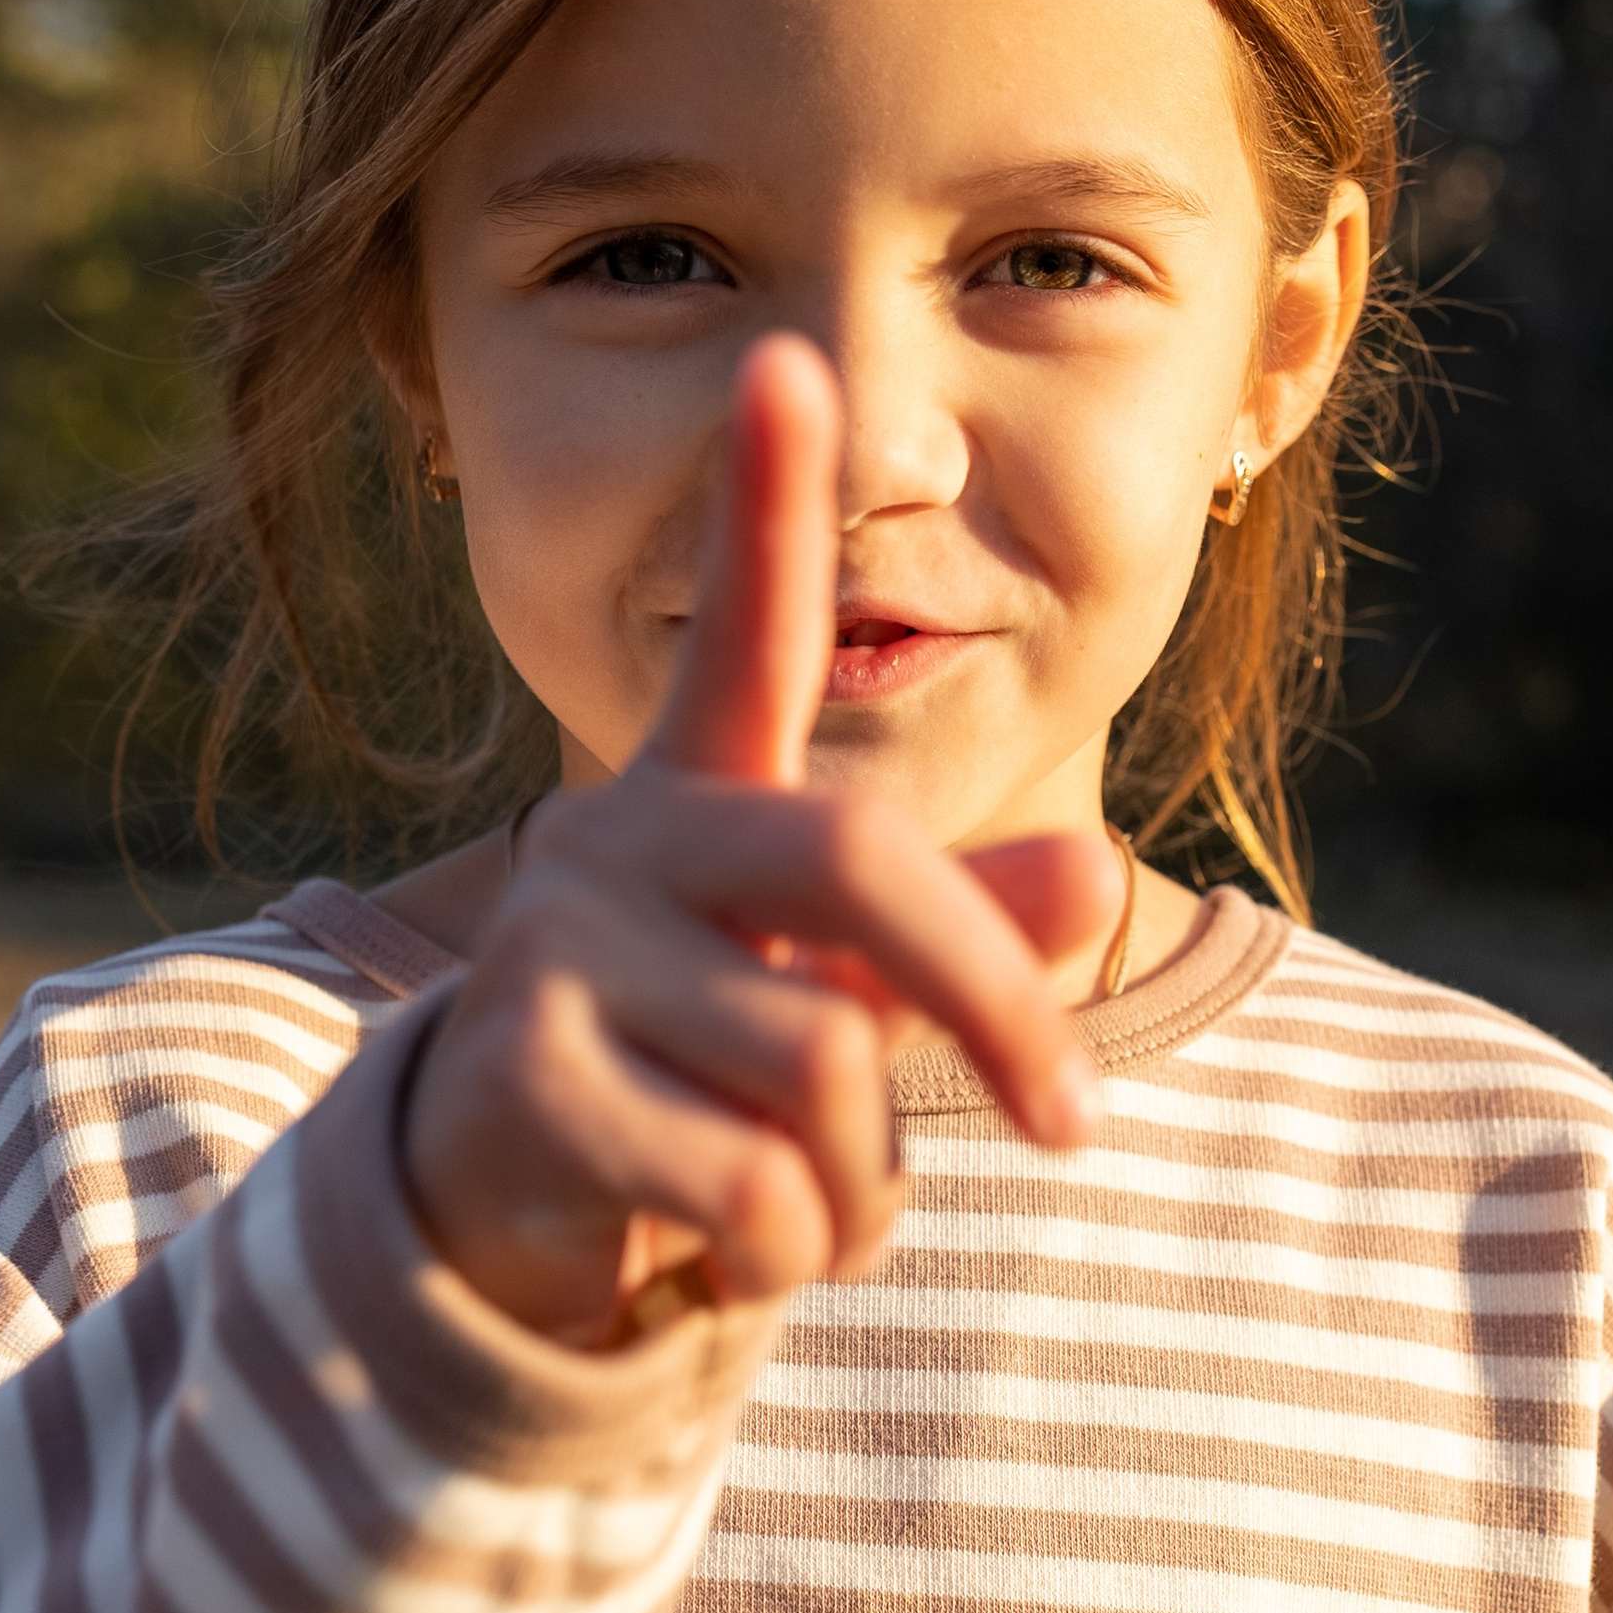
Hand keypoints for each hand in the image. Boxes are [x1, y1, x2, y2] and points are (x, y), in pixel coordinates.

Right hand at [400, 332, 1119, 1343]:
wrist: (509, 1224)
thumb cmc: (702, 1076)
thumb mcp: (840, 996)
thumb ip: (965, 932)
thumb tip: (1103, 868)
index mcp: (704, 791)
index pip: (741, 625)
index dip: (765, 497)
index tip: (789, 357)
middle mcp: (618, 835)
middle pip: (865, 862)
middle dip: (998, 1003)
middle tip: (1071, 1125)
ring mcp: (554, 945)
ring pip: (820, 1065)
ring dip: (862, 1186)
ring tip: (805, 1208)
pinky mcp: (517, 1074)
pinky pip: (746, 1179)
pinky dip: (790, 1249)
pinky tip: (735, 1255)